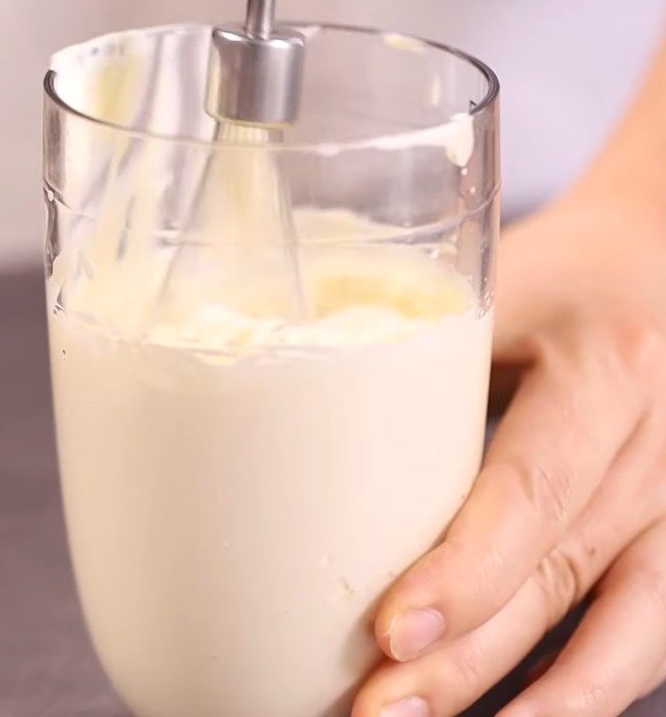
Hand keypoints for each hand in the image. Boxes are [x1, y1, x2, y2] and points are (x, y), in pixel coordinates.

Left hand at [352, 188, 665, 716]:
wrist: (653, 263)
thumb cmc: (563, 273)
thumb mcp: (498, 286)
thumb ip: (420, 351)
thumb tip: (304, 424)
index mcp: (604, 368)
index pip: (532, 486)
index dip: (464, 569)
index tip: (388, 634)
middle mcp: (657, 444)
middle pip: (561, 571)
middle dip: (468, 658)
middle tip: (375, 711)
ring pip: (622, 627)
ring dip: (532, 702)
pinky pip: (649, 630)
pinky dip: (588, 688)